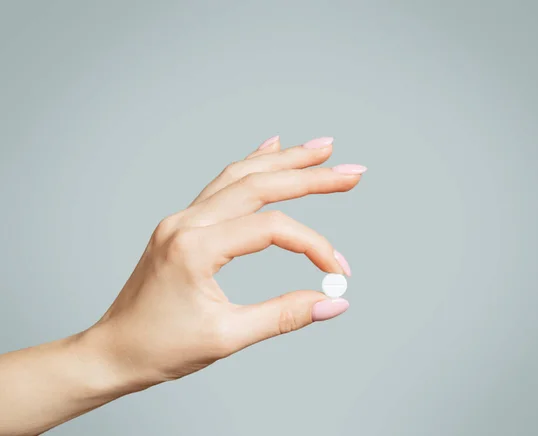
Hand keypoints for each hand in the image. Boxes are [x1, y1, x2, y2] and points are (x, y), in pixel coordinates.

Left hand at [87, 136, 365, 390]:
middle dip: (310, 175)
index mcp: (194, 248)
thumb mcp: (226, 337)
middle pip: (259, 184)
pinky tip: (270, 148)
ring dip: (283, 161)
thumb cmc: (160, 349)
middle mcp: (186, 222)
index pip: (271, 229)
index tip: (338, 272)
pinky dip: (251, 166)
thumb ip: (283, 315)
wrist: (112, 352)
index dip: (313, 246)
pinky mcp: (183, 224)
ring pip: (240, 176)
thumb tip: (335, 302)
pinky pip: (221, 185)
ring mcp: (181, 219)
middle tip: (352, 171)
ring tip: (321, 149)